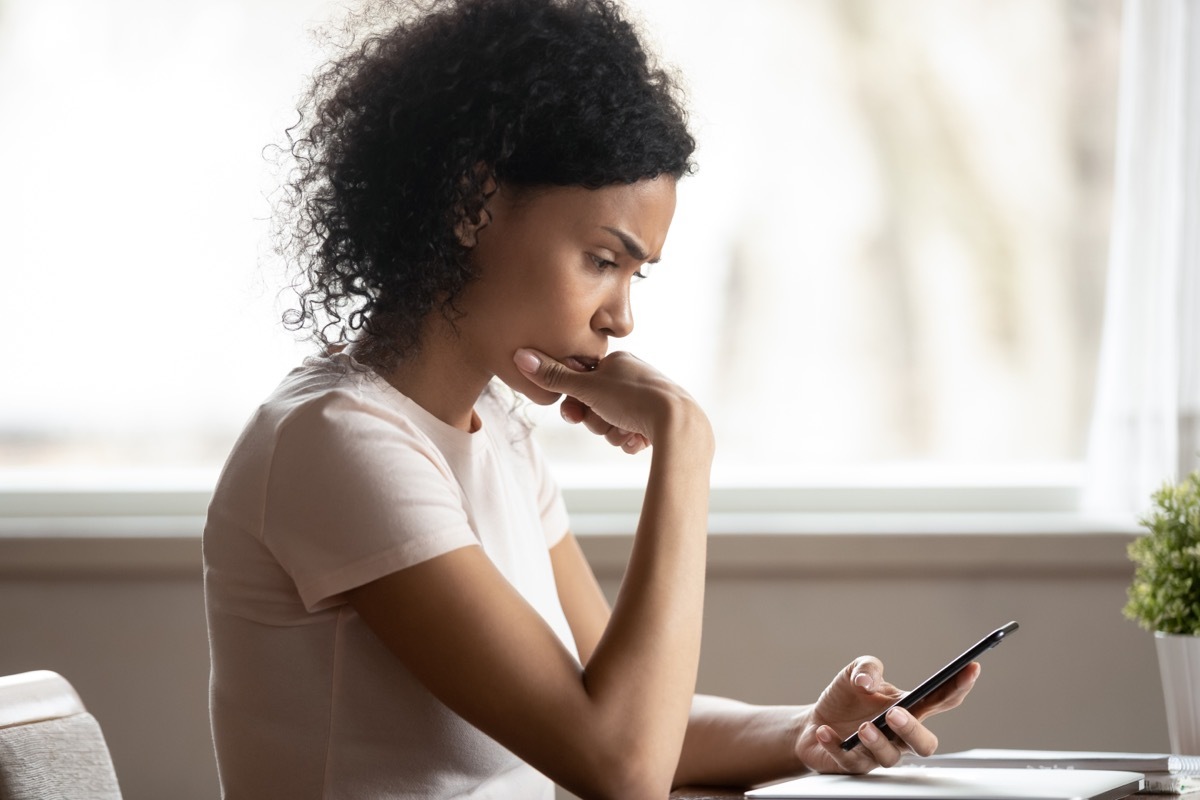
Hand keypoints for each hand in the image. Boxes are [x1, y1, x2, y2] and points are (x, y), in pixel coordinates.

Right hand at [514, 348, 707, 454]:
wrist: (678, 423)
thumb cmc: (633, 398)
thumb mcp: (587, 387)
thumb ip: (553, 376)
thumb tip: (520, 355)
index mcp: (619, 362)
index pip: (582, 382)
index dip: (575, 402)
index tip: (573, 413)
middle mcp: (634, 377)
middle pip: (596, 406)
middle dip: (597, 421)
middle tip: (605, 421)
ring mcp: (648, 400)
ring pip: (613, 424)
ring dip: (613, 433)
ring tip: (627, 431)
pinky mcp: (659, 422)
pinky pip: (631, 435)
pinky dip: (630, 440)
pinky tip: (638, 440)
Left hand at [795, 656, 979, 773]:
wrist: (812, 723)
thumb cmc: (845, 700)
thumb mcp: (855, 673)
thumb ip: (866, 668)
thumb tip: (867, 682)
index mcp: (909, 708)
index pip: (941, 700)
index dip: (959, 686)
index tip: (970, 668)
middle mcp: (899, 735)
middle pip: (925, 744)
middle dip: (914, 730)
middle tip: (895, 713)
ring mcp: (878, 753)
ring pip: (890, 758)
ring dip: (877, 742)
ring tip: (863, 727)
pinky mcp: (854, 765)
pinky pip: (850, 761)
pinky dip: (836, 746)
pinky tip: (825, 732)